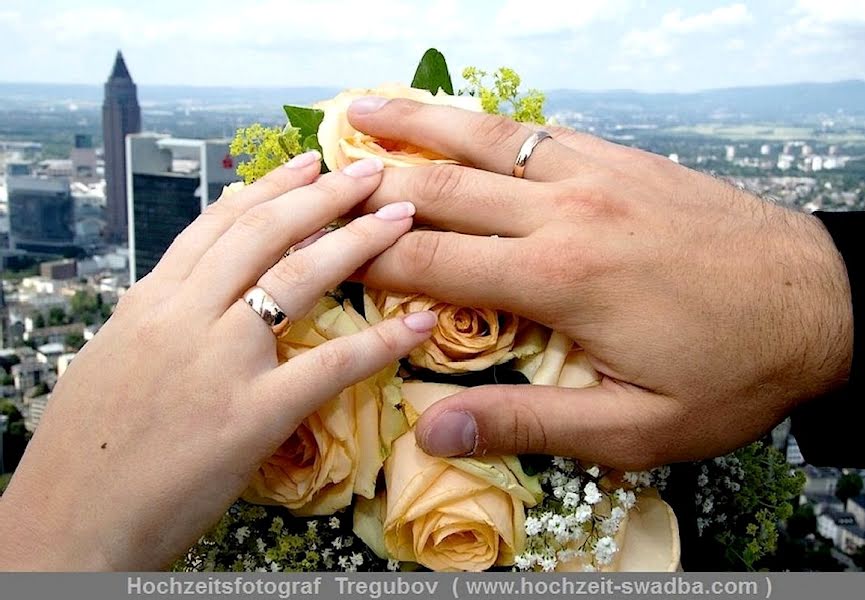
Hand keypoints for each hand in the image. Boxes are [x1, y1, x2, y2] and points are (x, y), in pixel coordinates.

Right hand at [0, 155, 435, 569]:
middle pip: (265, 234)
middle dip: (324, 195)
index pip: (219, 224)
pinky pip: (329, 365)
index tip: (308, 164)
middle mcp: (185, 316)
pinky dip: (381, 342)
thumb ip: (154, 316)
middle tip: (369, 173)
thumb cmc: (84, 450)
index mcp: (150, 301)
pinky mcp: (253, 414)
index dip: (271, 189)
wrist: (69, 522)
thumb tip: (183, 284)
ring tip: (398, 217)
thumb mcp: (110, 359)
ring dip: (356, 240)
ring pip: (297, 279)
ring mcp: (220, 362)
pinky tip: (417, 324)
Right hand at [346, 99, 852, 469]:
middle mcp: (566, 211)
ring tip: (361, 107)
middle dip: (372, 181)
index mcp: (559, 278)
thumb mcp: (636, 429)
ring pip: (486, 139)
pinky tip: (461, 122)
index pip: (434, 261)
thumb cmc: (731, 372)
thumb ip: (531, 424)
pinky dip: (485, 125)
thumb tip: (434, 429)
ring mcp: (596, 174)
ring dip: (417, 122)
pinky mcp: (623, 161)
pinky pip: (538, 132)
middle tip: (318, 176)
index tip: (322, 256)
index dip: (370, 260)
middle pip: (444, 187)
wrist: (823, 303)